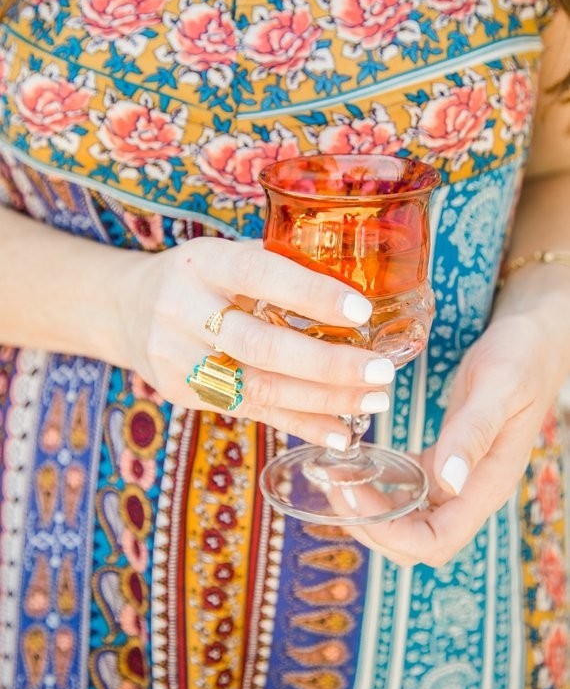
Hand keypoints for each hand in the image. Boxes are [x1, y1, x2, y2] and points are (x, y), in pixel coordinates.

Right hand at [121, 237, 393, 445]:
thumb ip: (279, 267)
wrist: (127, 309)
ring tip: (373, 401)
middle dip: (327, 365)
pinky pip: (249, 412)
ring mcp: (176, 357)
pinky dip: (299, 424)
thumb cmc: (198, 278)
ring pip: (256, 388)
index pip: (259, 275)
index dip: (310, 294)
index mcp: (203, 262)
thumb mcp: (227, 256)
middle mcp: (183, 309)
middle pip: (259, 346)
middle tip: (381, 372)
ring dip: (322, 400)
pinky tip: (339, 432)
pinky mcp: (181, 393)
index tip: (362, 312)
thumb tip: (359, 289)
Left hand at [336, 311, 564, 565]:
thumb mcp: (498, 388)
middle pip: (416, 542)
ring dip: (371, 510)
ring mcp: (459, 479)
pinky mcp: (445, 460)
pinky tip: (357, 463)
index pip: (436, 541)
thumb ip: (473, 433)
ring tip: (337, 477)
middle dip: (372, 526)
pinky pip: (409, 491)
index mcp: (487, 484)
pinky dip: (380, 486)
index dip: (390, 530)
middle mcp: (472, 491)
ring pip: (409, 521)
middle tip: (336, 486)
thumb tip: (448, 481)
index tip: (353, 493)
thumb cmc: (521, 358)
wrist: (535, 340)